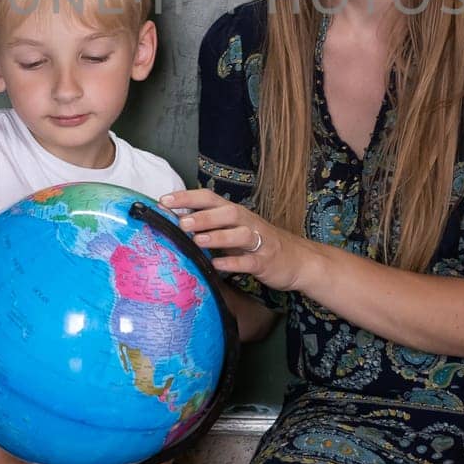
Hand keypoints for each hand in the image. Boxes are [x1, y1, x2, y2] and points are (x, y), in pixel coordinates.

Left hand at [160, 188, 313, 292]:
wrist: (298, 260)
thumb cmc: (259, 244)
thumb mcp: (235, 231)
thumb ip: (212, 226)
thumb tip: (177, 221)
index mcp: (237, 214)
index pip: (210, 198)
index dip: (188, 197)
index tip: (164, 200)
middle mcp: (248, 223)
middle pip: (227, 212)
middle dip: (203, 216)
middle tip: (180, 222)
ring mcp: (259, 242)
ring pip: (240, 234)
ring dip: (218, 236)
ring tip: (197, 240)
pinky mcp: (266, 262)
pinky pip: (249, 261)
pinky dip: (233, 262)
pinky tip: (217, 265)